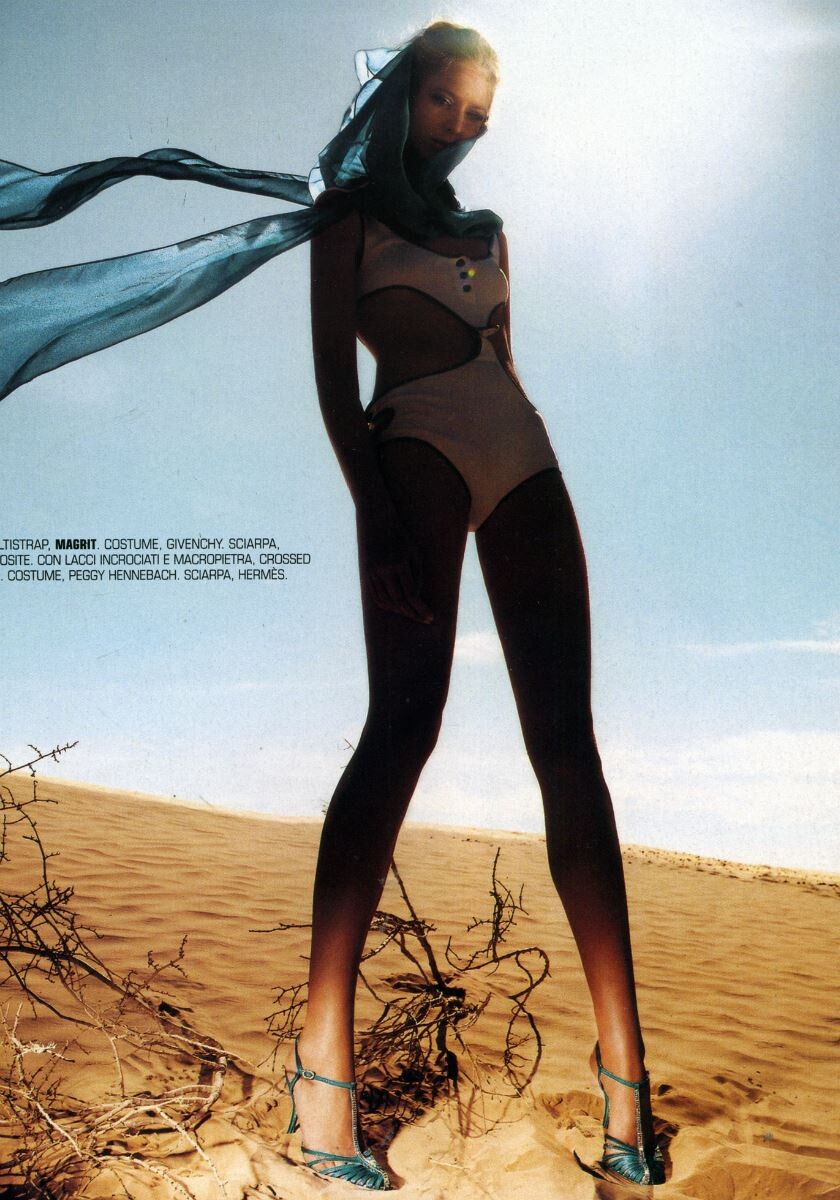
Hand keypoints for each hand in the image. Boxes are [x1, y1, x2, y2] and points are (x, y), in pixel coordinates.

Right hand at [358, 505, 433, 624]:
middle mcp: (385, 570)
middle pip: (399, 601)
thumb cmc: (401, 535)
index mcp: (400, 563)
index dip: (421, 608)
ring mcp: (373, 572)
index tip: (430, 617)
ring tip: (413, 615)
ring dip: (400, 612)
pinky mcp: (367, 573)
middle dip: (413, 613)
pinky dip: (387, 606)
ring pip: (386, 601)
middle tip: (424, 619)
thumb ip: (417, 575)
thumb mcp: (415, 552)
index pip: (411, 594)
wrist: (377, 520)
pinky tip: (398, 609)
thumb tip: (417, 597)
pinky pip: (376, 596)